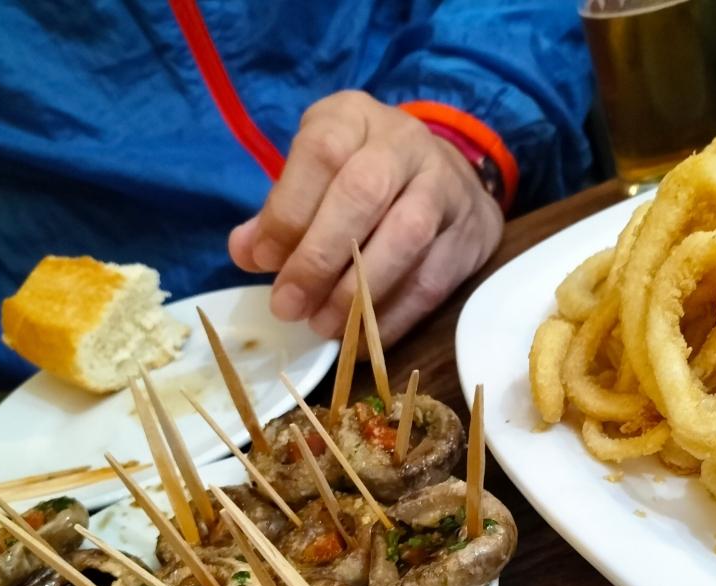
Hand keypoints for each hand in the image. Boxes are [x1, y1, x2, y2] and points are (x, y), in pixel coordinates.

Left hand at [229, 91, 504, 346]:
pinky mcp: (469, 236)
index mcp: (355, 118)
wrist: (448, 179)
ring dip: (358, 292)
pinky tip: (361, 338)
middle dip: (320, 257)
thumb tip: (246, 252)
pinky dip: (393, 316)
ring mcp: (446, 187)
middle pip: (365, 193)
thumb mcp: (315, 176)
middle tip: (289, 305)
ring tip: (323, 325)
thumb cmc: (362, 178)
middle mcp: (405, 144)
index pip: (321, 153)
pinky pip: (431, 281)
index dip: (288, 210)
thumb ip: (279, 211)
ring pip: (406, 237)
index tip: (262, 261)